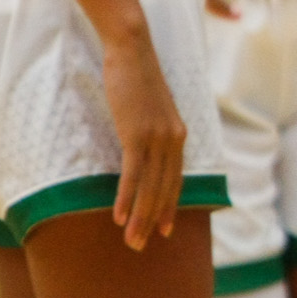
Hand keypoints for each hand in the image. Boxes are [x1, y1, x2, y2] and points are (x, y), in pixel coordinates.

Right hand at [100, 28, 188, 249]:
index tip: (166, 231)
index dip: (171, 206)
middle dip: (153, 220)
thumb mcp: (151, 110)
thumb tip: (145, 150)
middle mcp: (174, 139)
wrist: (133, 51)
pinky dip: (126, 197)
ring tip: (131, 241)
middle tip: (142, 246)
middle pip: (165, 189)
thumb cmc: (138, 79)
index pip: (177, 179)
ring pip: (150, 187)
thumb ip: (153, 131)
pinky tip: (118, 216)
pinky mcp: (138, 133)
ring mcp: (157, 137)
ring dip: (139, 217)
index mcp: (178, 135)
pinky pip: (133, 173)